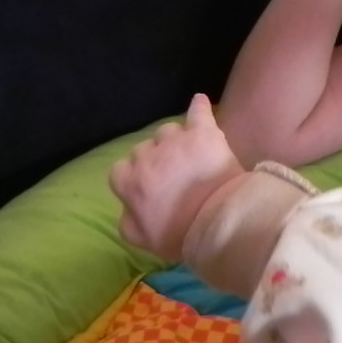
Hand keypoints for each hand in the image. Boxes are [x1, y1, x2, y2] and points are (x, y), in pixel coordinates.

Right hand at [109, 94, 245, 260]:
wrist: (220, 224)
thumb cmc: (181, 236)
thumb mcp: (143, 240)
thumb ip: (127, 221)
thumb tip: (126, 208)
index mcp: (129, 182)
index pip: (121, 171)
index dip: (136, 179)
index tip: (152, 189)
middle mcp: (147, 156)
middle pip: (144, 150)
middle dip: (156, 162)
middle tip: (176, 178)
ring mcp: (175, 142)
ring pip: (168, 132)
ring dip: (176, 142)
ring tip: (192, 157)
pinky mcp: (203, 135)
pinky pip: (199, 113)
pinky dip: (200, 108)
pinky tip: (200, 102)